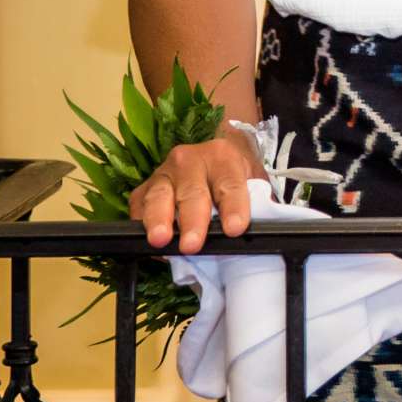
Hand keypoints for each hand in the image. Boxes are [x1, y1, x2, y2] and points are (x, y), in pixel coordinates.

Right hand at [129, 120, 267, 254]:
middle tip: (193, 244)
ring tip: (161, 240)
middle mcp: (190, 160)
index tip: (235, 229)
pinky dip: (141, 224)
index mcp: (223, 157)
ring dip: (159, 220)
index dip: (233, 207)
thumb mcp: (254, 183)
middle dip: (192, 220)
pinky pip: (138, 206)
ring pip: (159, 196)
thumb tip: (262, 233)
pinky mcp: (144, 189)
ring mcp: (163, 173)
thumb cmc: (235, 176)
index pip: (230, 184)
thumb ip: (257, 205)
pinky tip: (148, 242)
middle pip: (192, 192)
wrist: (214, 157)